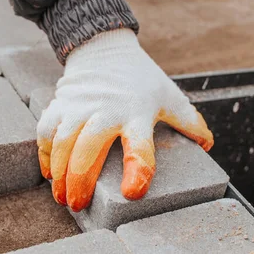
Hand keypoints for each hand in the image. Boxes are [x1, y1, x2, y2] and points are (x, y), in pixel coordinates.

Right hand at [37, 29, 212, 211]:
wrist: (104, 48)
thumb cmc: (139, 78)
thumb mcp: (168, 95)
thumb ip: (188, 121)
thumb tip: (208, 145)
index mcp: (136, 112)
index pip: (140, 145)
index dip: (138, 170)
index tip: (133, 192)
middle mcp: (105, 110)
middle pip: (89, 149)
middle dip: (81, 180)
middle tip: (78, 204)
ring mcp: (79, 106)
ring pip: (63, 143)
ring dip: (60, 173)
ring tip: (61, 197)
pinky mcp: (60, 104)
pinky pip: (46, 131)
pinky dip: (45, 154)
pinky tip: (49, 174)